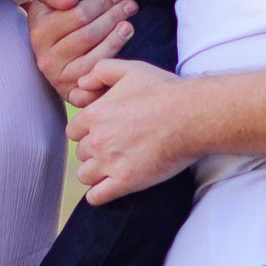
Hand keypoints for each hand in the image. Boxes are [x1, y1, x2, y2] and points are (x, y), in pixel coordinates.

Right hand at [24, 0, 136, 105]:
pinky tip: (122, 61)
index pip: (79, 15)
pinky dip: (108, 76)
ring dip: (116, 41)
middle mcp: (47, 59)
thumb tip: (70, 0)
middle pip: (89, 36)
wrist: (46, 49)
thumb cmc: (52, 17)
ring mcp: (59, 79)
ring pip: (94, 60)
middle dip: (113, 18)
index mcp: (40, 33)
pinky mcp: (72, 95)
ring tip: (129, 26)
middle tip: (131, 6)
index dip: (102, 3)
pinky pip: (95, 87)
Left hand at [71, 59, 196, 203]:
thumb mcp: (131, 68)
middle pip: (81, 152)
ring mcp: (110, 163)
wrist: (192, 116)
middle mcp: (97, 140)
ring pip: (85, 175)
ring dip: (96, 172)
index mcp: (95, 114)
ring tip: (113, 167)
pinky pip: (97, 196)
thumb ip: (100, 71)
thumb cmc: (164, 91)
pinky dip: (100, 194)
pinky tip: (111, 186)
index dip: (87, 131)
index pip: (73, 131)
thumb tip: (80, 84)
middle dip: (94, 150)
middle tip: (115, 146)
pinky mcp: (125, 182)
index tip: (102, 131)